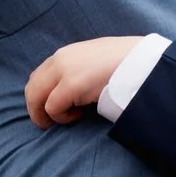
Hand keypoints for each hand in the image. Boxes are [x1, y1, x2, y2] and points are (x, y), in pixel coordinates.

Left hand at [25, 36, 147, 125]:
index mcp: (67, 54)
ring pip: (36, 97)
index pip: (39, 76)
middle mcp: (61, 59)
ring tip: (65, 120)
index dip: (40, 96)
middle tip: (50, 123)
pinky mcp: (72, 85)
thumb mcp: (97, 63)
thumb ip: (80, 71)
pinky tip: (78, 116)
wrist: (143, 61)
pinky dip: (61, 117)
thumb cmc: (126, 64)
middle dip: (36, 108)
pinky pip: (53, 107)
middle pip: (32, 87)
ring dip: (45, 114)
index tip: (52, 110)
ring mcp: (65, 70)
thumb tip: (72, 92)